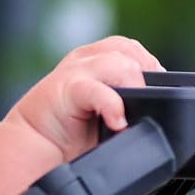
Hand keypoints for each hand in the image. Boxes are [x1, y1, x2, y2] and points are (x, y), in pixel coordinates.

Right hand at [14, 36, 158, 159]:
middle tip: (150, 101)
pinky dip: (113, 105)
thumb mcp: (104, 110)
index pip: (131, 48)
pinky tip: (118, 122)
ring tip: (133, 112)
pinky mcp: (64, 89)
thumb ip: (126, 101)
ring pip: (118, 62)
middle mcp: (85, 60)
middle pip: (127, 48)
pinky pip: (96, 89)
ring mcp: (74, 71)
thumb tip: (160, 112)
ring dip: (134, 86)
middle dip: (146, 72)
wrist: (33, 146)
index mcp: (94, 60)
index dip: (150, 65)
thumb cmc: (70, 132)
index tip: (159, 90)